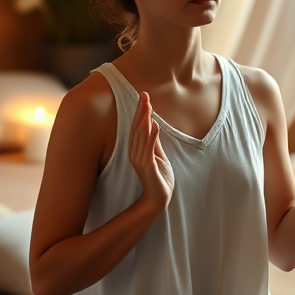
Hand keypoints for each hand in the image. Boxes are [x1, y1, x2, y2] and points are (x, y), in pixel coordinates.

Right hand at [129, 92, 174, 212]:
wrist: (158, 199)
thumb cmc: (158, 178)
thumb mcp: (158, 155)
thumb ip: (154, 141)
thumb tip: (153, 124)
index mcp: (137, 149)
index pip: (137, 127)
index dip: (140, 111)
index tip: (144, 96)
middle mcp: (135, 153)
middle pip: (137, 128)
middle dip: (141, 111)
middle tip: (144, 95)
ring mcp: (141, 160)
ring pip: (141, 137)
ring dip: (145, 120)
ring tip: (148, 106)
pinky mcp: (148, 167)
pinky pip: (149, 150)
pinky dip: (152, 137)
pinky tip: (155, 125)